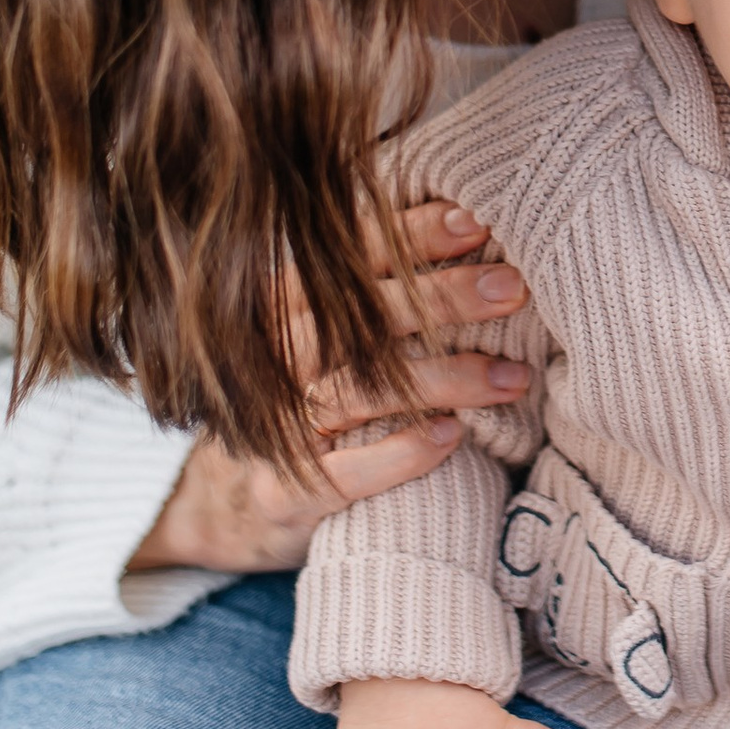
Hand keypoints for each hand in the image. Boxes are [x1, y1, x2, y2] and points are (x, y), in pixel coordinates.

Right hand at [128, 202, 535, 575]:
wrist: (216, 506)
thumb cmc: (296, 403)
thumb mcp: (313, 338)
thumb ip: (368, 293)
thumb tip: (470, 234)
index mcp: (284, 307)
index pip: (350, 258)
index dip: (413, 237)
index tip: (477, 222)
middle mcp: (275, 359)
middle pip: (362, 319)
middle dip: (443, 299)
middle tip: (512, 288)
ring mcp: (275, 428)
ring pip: (360, 391)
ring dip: (443, 380)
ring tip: (511, 377)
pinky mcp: (285, 491)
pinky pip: (346, 471)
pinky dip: (401, 452)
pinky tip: (451, 437)